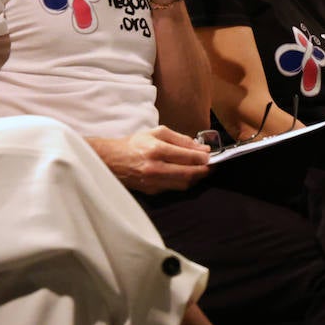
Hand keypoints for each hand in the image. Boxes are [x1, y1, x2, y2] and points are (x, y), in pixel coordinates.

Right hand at [93, 127, 210, 193]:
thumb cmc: (135, 143)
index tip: (211, 155)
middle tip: (212, 166)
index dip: (204, 158)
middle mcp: (155, 168)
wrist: (112, 160)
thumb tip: (202, 148)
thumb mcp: (157, 133)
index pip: (188, 157)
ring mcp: (153, 182)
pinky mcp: (152, 191)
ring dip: (196, 178)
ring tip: (201, 170)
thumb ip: (181, 139)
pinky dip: (184, 182)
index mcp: (157, 150)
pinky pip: (174, 188)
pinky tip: (187, 175)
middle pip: (189, 174)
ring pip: (184, 184)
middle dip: (205, 170)